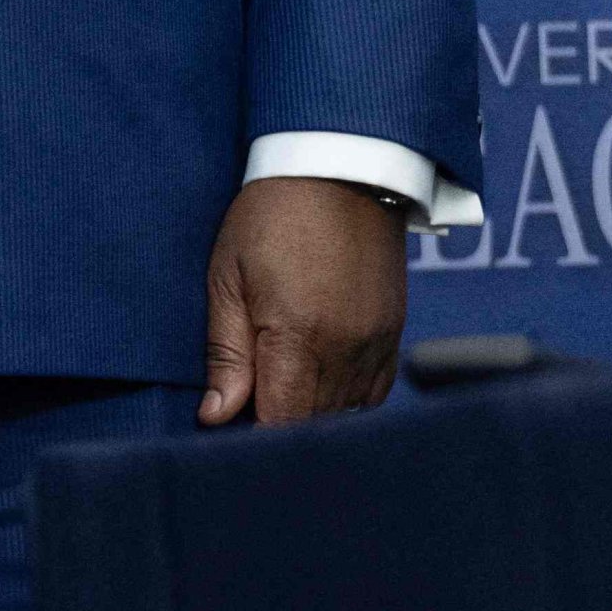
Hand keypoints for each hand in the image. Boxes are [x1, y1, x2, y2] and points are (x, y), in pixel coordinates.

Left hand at [199, 176, 405, 425]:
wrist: (340, 171)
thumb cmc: (269, 218)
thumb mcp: (226, 278)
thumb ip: (225, 353)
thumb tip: (217, 415)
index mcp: (298, 336)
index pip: (282, 422)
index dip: (254, 439)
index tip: (229, 437)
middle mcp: (346, 349)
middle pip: (315, 424)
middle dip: (280, 430)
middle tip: (247, 418)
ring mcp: (377, 344)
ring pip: (346, 414)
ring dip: (312, 417)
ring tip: (278, 398)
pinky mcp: (395, 335)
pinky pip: (374, 393)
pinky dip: (345, 401)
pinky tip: (318, 386)